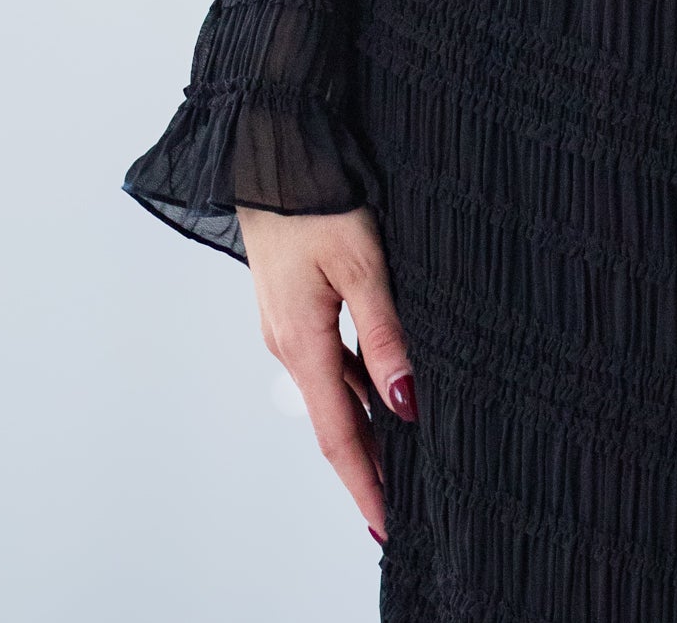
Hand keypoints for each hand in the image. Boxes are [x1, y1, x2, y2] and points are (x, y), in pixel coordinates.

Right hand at [239, 205, 415, 541]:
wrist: (270, 149)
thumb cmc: (315, 196)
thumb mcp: (361, 262)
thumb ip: (384, 333)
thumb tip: (406, 401)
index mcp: (301, 342)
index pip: (338, 435)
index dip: (366, 483)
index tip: (388, 526)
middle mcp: (289, 343)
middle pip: (336, 421)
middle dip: (369, 467)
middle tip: (406, 506)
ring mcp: (289, 324)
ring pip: (334, 390)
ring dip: (365, 428)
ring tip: (404, 460)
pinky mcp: (295, 303)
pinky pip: (329, 361)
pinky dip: (356, 387)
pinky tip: (382, 391)